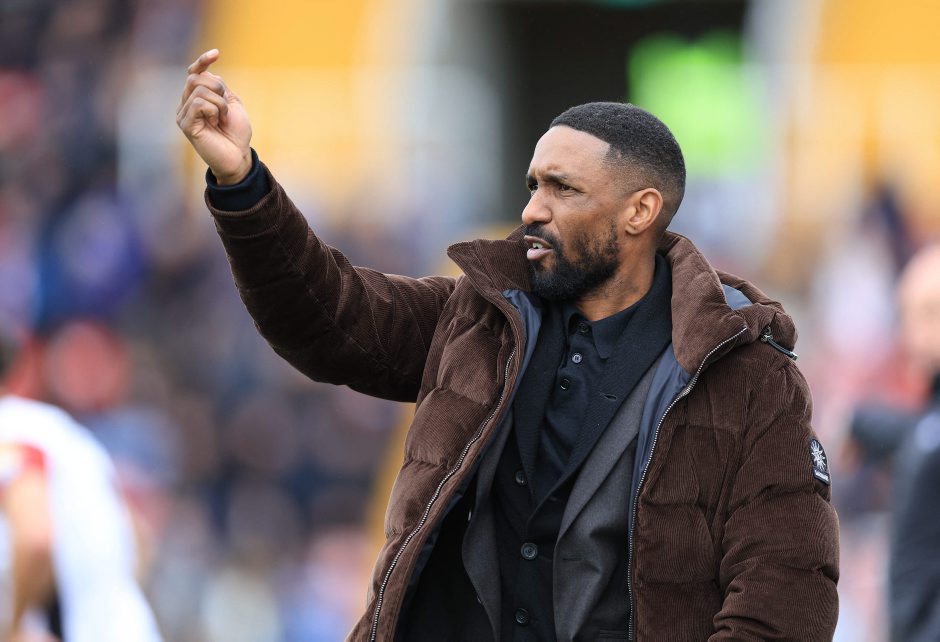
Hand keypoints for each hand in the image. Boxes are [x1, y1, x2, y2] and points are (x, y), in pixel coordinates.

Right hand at [176, 49, 252, 184]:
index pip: (194, 73)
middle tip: (226, 107)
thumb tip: (208, 73)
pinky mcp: (185, 125)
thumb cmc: (236, 133)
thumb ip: (220, 88)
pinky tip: (216, 122)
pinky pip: (198, 104)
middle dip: (217, 87)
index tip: (216, 54)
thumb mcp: (232, 104)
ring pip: (198, 90)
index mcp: (197, 98)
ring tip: (223, 118)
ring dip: (219, 102)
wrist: (238, 156)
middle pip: (195, 78)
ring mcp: (183, 114)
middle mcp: (187, 104)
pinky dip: (213, 109)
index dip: (202, 61)